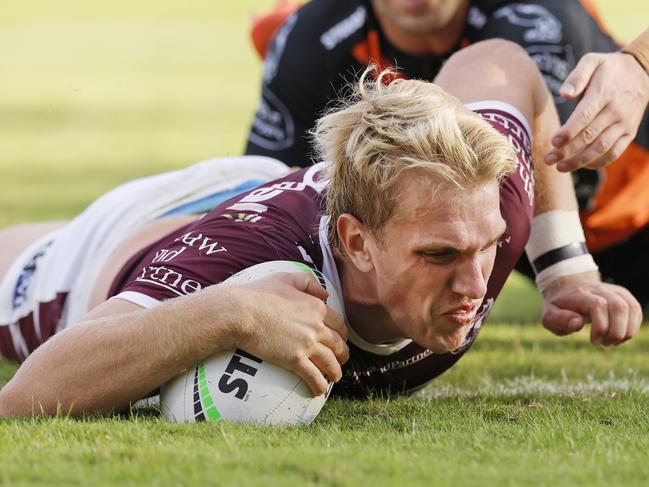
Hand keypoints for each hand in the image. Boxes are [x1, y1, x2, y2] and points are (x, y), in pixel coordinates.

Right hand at [230, 272, 348, 395]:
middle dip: (343, 353)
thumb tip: (324, 293)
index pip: (338, 323)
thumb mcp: (285, 278)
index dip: (341, 332)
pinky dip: (319, 385)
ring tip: (335, 377)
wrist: (240, 312)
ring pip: (330, 361)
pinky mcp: (294, 360)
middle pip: (338, 343)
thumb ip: (308, 282)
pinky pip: (313, 376)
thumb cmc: (259, 293)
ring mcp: (307, 344)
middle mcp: (316, 326)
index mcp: (316, 307)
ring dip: (336, 371)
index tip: (339, 338)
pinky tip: (319, 391)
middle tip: (341, 358)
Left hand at [540, 272, 642, 345]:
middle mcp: (599, 289)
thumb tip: (578, 324)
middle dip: (615, 332)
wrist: (567, 287)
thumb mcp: (549, 316)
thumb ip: (560, 321)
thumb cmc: (558, 307)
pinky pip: (636, 310)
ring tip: (612, 341)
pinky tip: (620, 336)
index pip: (599, 305)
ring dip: (626, 331)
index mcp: (580, 294)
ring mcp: (613, 290)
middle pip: (619, 307)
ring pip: (631, 308)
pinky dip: (632, 327)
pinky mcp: (623, 294)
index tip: (593, 341)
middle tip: (603, 343)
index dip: (601, 327)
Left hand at [544, 52, 648, 171]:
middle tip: (548, 159)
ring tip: (560, 167)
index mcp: (604, 93)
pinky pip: (615, 152)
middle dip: (567, 151)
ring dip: (579, 161)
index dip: (568, 132)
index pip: (584, 116)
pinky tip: (581, 165)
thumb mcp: (593, 61)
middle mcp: (616, 111)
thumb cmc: (609, 68)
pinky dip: (598, 163)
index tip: (553, 142)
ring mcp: (624, 124)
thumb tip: (564, 94)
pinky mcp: (630, 133)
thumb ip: (577, 76)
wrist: (642, 72)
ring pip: (601, 148)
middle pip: (589, 136)